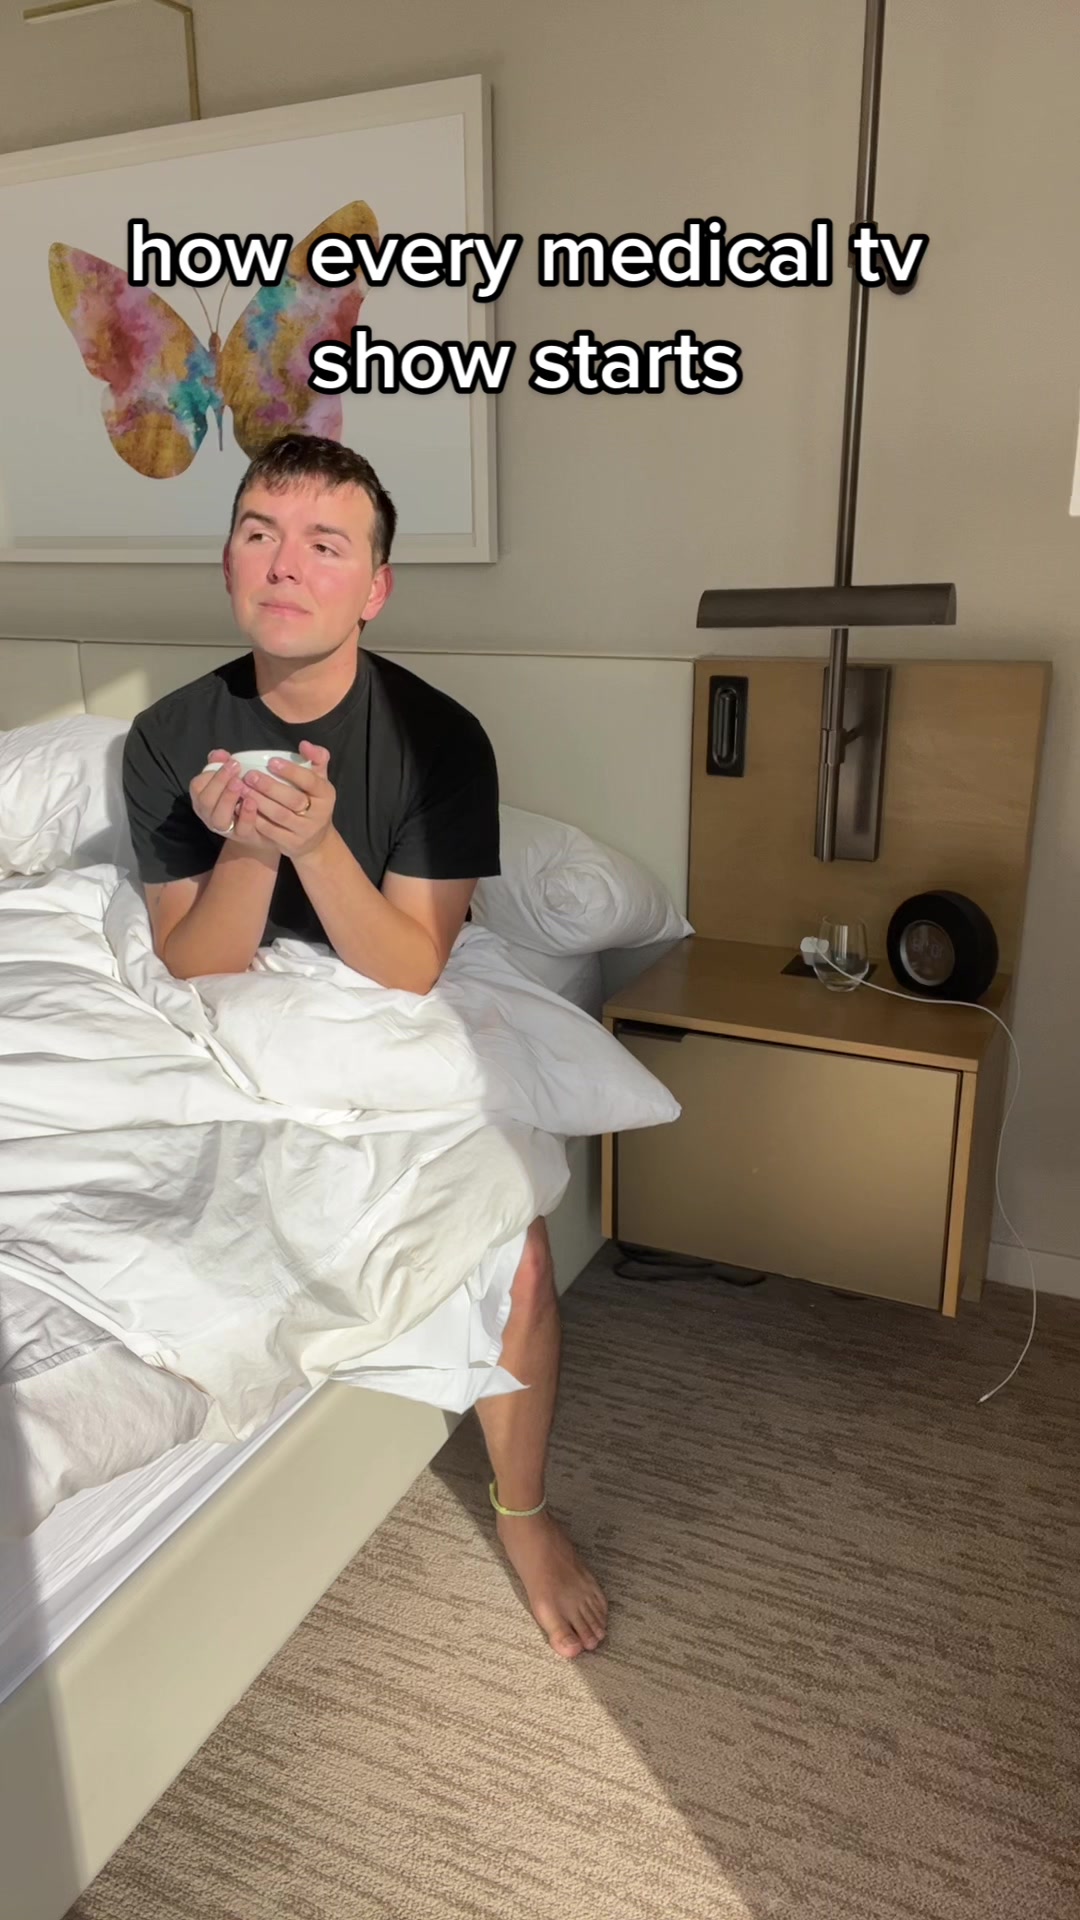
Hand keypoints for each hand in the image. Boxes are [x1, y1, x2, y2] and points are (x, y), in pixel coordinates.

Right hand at [189, 750, 277, 854]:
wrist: (262, 828)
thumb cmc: (242, 798)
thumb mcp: (232, 779)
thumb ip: (223, 765)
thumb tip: (219, 754)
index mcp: (203, 799)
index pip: (198, 786)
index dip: (211, 774)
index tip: (229, 761)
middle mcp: (210, 815)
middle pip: (206, 801)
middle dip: (219, 782)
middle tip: (235, 768)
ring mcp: (226, 828)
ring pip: (219, 818)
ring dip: (228, 798)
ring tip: (240, 784)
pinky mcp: (244, 836)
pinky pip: (242, 828)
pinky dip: (246, 814)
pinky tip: (252, 801)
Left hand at [239, 741, 334, 857]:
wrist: (316, 840)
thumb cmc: (313, 802)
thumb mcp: (319, 780)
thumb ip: (316, 759)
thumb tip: (305, 744)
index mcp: (326, 794)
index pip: (310, 780)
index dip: (291, 771)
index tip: (271, 761)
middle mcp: (320, 814)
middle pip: (293, 799)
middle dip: (269, 787)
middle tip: (249, 775)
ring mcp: (305, 831)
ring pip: (279, 815)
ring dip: (258, 802)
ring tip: (241, 789)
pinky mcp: (292, 844)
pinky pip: (270, 831)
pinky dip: (255, 818)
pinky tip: (242, 807)